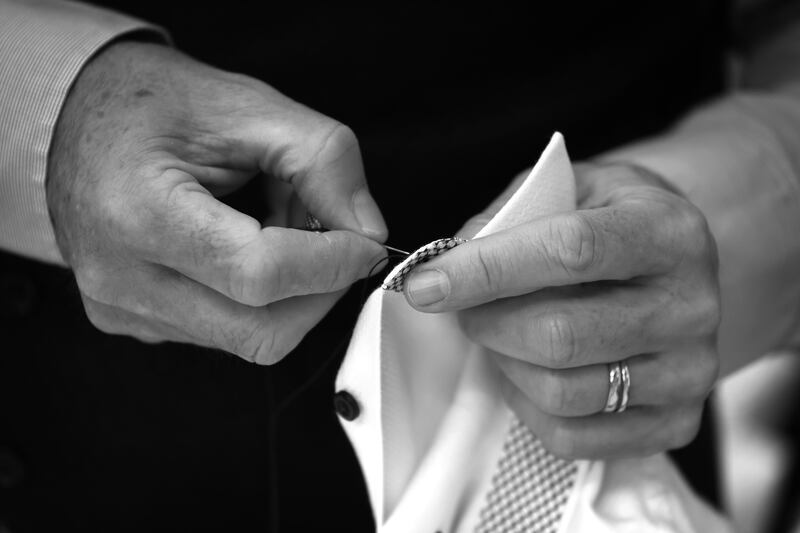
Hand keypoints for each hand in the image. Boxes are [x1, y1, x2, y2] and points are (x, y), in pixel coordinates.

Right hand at [47, 41, 386, 363]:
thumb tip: (368, 231)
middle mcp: (121, 278)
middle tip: (332, 238)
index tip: (365, 242)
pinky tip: (244, 247)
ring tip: (276, 228)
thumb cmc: (154, 105)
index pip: (260, 275)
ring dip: (291, 293)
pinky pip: (223, 333)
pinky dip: (258, 300)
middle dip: (320, 289)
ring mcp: (123, 309)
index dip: (331, 265)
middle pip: (261, 330)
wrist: (75, 119)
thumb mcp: (248, 106)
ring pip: (249, 338)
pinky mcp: (132, 322)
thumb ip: (323, 160)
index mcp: (139, 213)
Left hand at [402, 163, 720, 458]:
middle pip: (560, 334)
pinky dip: (526, 405)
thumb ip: (508, 216)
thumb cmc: (609, 220)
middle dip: (486, 323)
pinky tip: (524, 371)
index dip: (486, 270)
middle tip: (463, 308)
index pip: (569, 251)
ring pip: (561, 391)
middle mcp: (691, 304)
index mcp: (668, 230)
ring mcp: (689, 372)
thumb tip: (446, 265)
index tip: (425, 283)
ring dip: (504, 363)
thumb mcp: (568, 187)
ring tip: (498, 334)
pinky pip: (572, 436)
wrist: (674, 265)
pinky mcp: (675, 423)